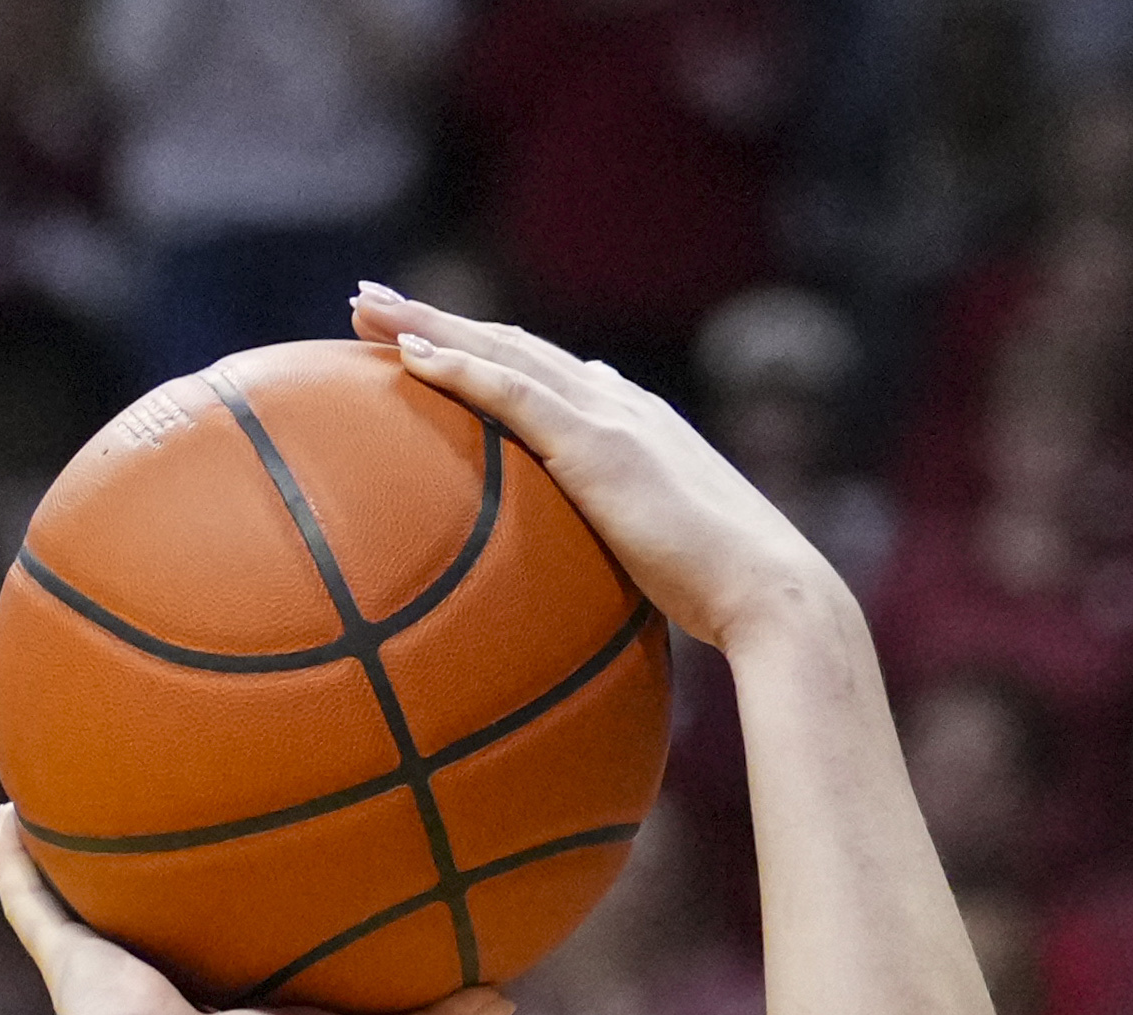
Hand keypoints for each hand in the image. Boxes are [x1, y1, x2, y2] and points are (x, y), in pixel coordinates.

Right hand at [0, 814, 500, 1014]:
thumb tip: (508, 1003)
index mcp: (226, 996)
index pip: (246, 936)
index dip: (262, 894)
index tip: (282, 842)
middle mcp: (164, 972)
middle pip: (169, 903)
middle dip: (175, 859)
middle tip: (193, 787)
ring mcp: (107, 960)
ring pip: (92, 889)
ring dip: (85, 844)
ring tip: (88, 775)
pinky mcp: (62, 953)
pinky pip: (30, 892)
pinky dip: (14, 854)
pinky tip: (13, 802)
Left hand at [351, 287, 843, 652]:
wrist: (766, 588)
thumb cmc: (718, 593)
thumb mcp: (651, 554)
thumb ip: (613, 537)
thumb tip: (572, 558)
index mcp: (631, 424)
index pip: (544, 373)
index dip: (484, 350)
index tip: (429, 340)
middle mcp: (619, 404)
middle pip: (512, 345)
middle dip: (439, 318)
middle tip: (372, 302)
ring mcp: (610, 417)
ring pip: (502, 350)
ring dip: (430, 324)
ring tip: (366, 307)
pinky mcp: (599, 445)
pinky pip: (512, 394)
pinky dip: (459, 368)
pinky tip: (408, 356)